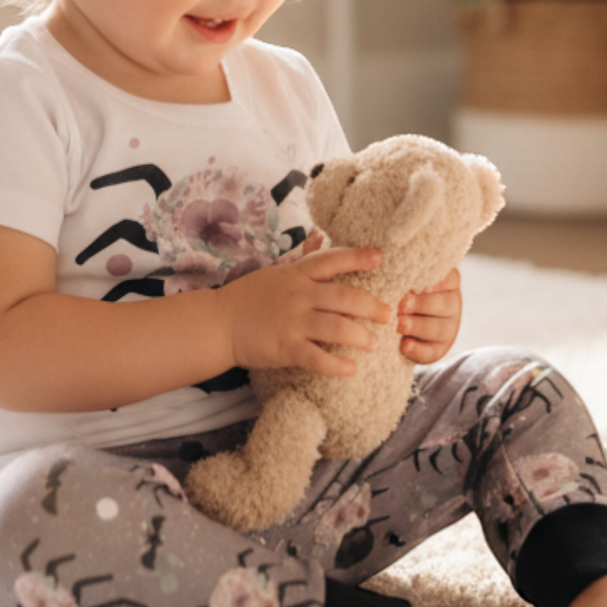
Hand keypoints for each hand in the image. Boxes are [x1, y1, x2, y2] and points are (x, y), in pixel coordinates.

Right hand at [217, 244, 392, 378]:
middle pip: (344, 296)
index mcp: (297, 275)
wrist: (218, 323)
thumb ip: (302, 258)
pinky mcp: (285, 348)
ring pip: (337, 327)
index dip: (358, 258)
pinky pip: (318, 358)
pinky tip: (351, 370)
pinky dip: (337, 366)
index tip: (380, 258)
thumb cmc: (248, 297)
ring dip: (360, 337)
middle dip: (371, 306)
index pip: (332, 260)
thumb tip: (321, 236)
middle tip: (389, 314)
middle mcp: (298, 295)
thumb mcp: (276, 271)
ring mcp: (292, 322)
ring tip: (374, 344)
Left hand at [396, 267, 461, 363]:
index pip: (448, 279)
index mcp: (448, 282)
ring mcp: (448, 329)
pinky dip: (417, 350)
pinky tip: (405, 345)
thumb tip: (388, 264)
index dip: (434, 282)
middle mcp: (452, 304)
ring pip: (436, 328)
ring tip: (399, 324)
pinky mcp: (438, 350)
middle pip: (441, 304)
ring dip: (416, 326)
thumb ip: (406, 275)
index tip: (419, 284)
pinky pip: (430, 351)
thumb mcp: (409, 279)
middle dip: (420, 305)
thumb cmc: (406, 291)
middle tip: (401, 305)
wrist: (407, 323)